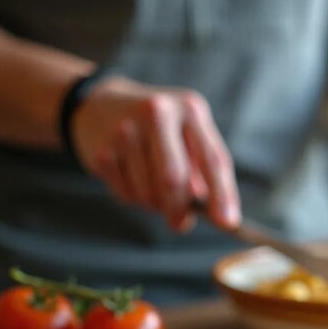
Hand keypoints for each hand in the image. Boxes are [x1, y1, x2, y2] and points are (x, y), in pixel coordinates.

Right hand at [70, 76, 240, 230]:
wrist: (99, 105)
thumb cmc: (158, 128)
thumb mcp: (186, 133)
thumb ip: (203, 169)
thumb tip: (220, 215)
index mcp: (190, 108)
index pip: (212, 159)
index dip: (223, 194)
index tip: (228, 223)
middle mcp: (158, 113)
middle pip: (174, 179)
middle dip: (179, 209)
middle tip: (181, 223)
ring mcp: (125, 130)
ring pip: (149, 193)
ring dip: (155, 204)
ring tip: (152, 188)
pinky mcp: (102, 151)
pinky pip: (126, 195)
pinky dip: (134, 198)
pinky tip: (131, 177)